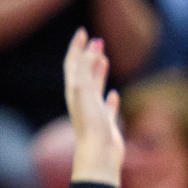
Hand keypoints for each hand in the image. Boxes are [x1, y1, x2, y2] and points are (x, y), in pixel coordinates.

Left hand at [64, 29, 123, 184]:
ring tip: (104, 59)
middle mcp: (81, 99)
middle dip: (88, 55)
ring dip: (99, 71)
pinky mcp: (105, 124)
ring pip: (95, 87)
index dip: (77, 47)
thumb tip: (94, 48)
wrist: (98, 154)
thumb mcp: (85, 89)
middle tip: (96, 41)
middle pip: (83, 72)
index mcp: (74, 90)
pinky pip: (107, 107)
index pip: (73, 63)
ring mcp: (93, 111)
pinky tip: (114, 93)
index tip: (83, 32)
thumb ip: (88, 67)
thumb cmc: (90, 123)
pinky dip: (109, 98)